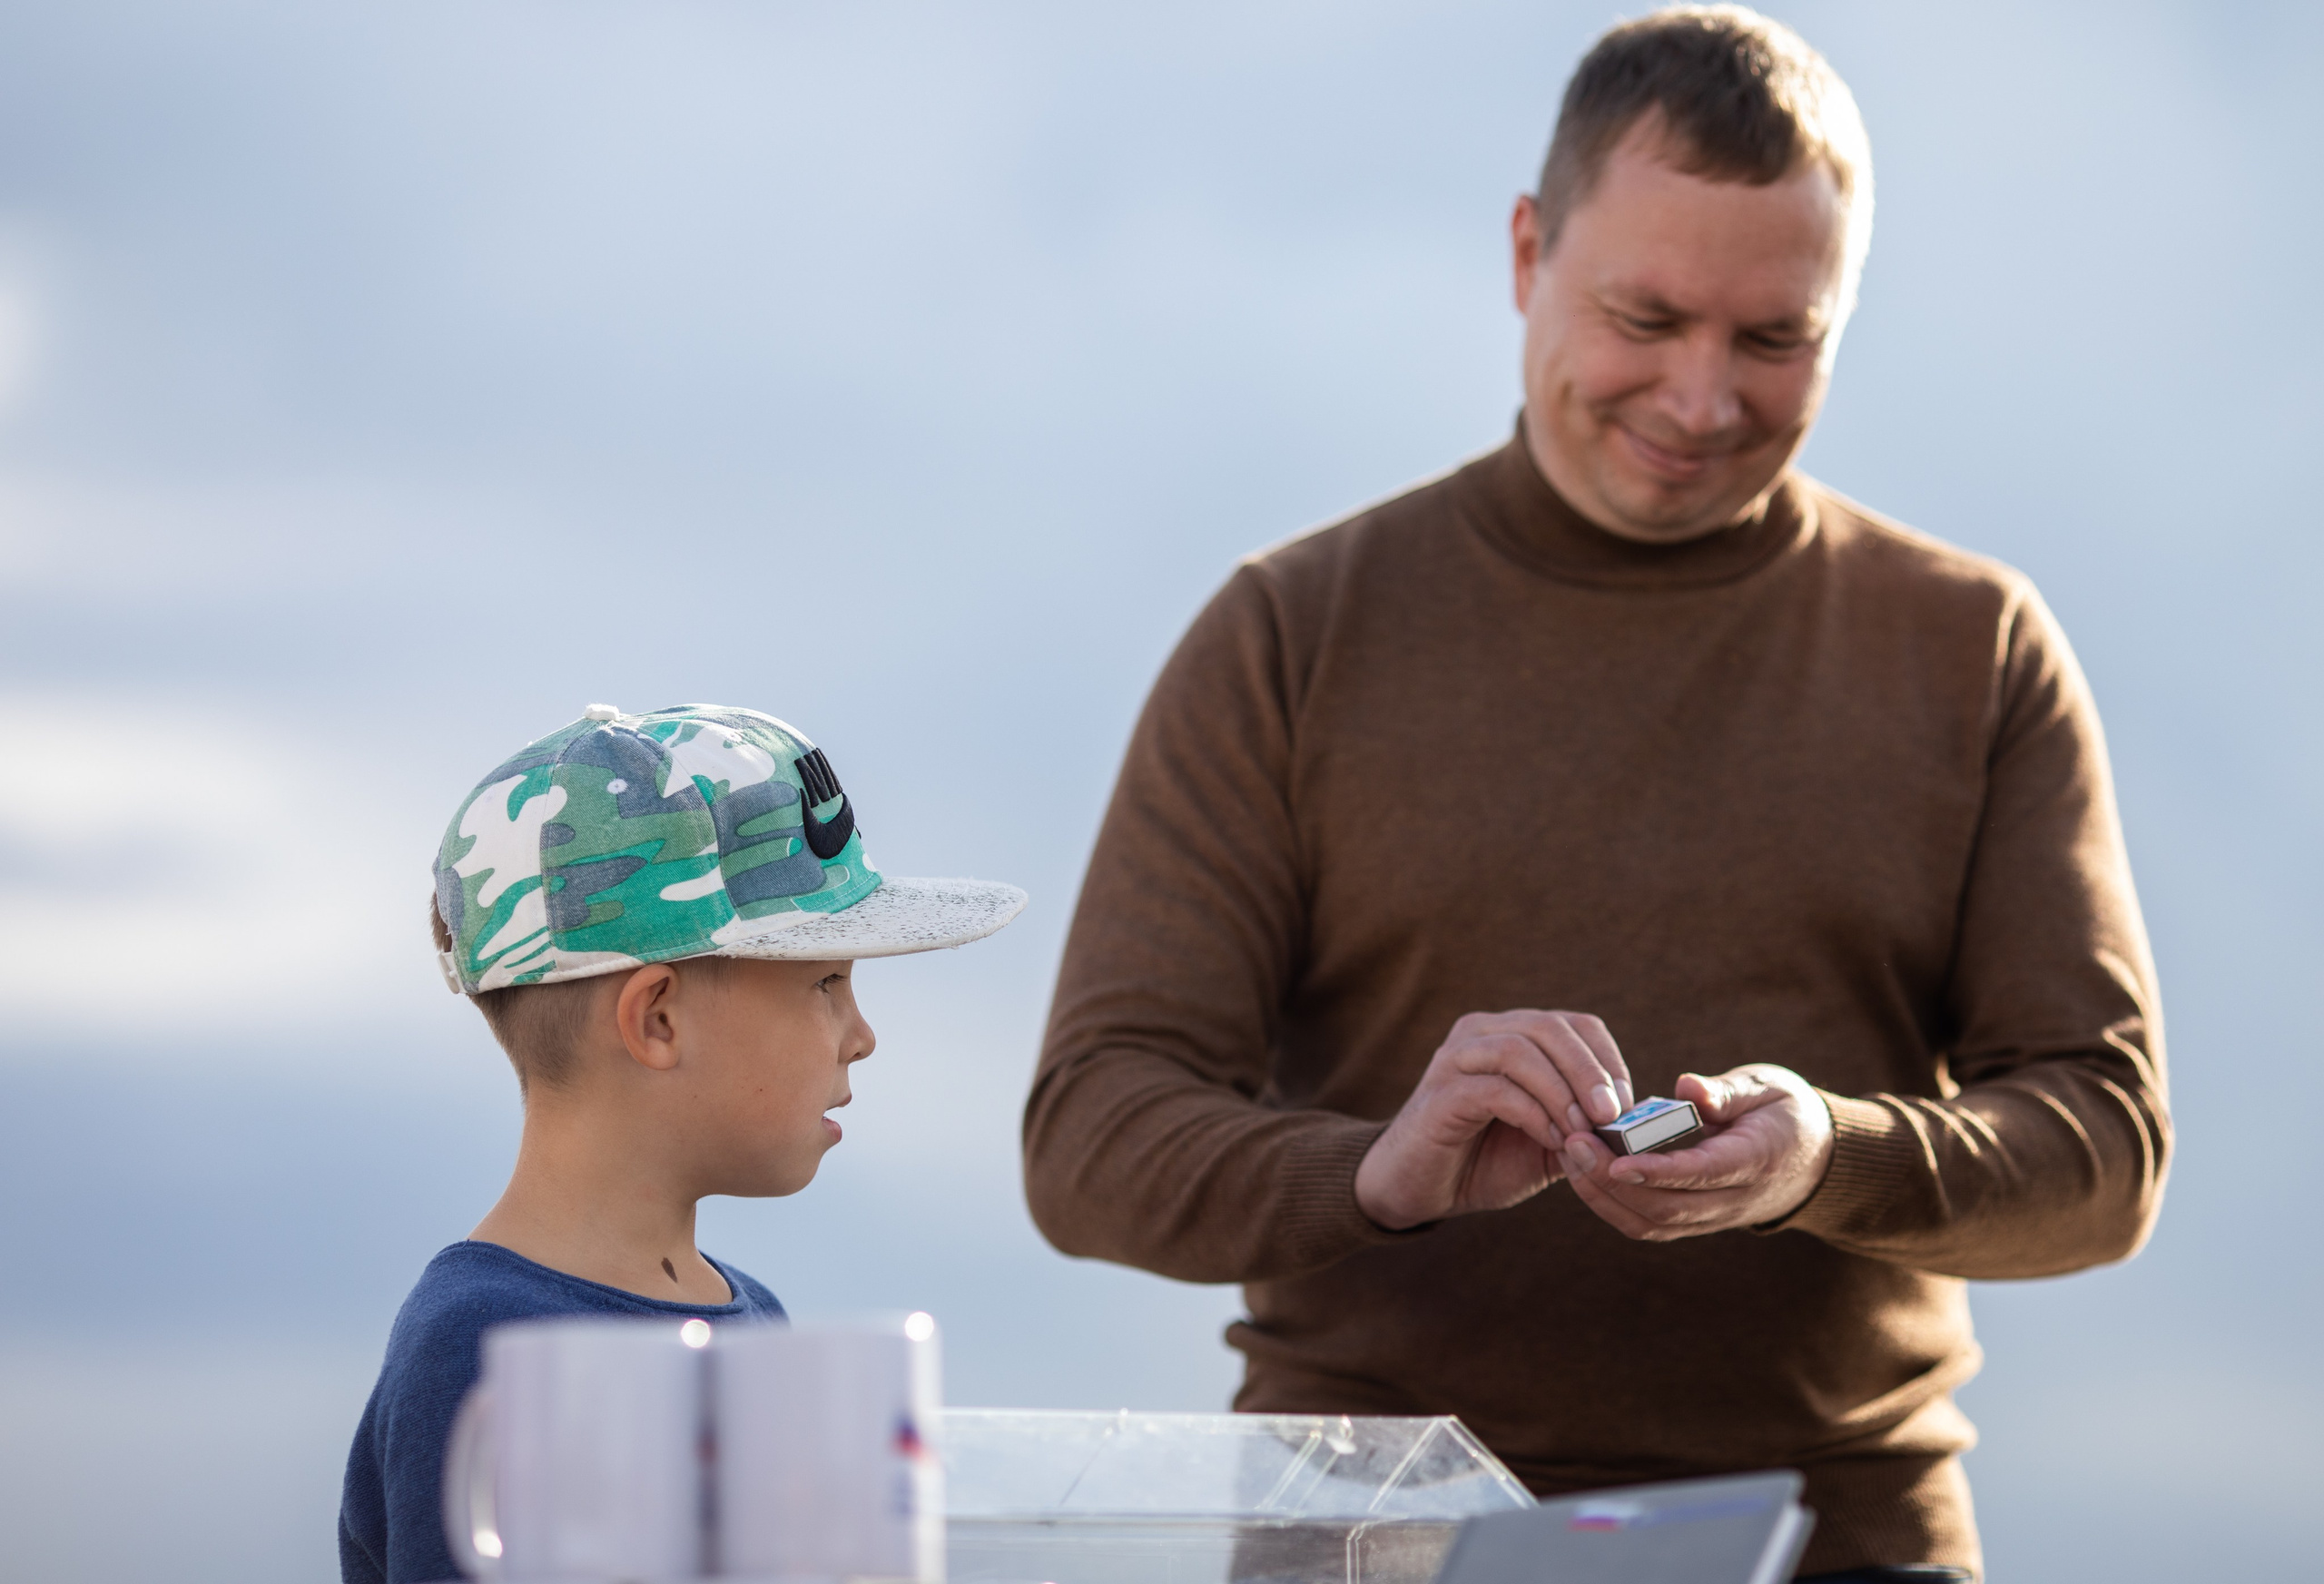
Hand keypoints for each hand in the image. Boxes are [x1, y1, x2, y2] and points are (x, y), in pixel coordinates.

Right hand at [1355, 1011, 1632, 1230]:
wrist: (1418, 1189)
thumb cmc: (1484, 1161)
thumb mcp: (1548, 1140)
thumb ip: (1583, 1125)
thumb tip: (1633, 1122)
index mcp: (1511, 1034)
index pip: (1574, 1024)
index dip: (1607, 1059)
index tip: (1627, 1105)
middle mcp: (1481, 1033)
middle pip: (1548, 1027)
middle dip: (1588, 1070)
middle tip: (1612, 1114)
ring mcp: (1455, 1059)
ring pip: (1520, 1050)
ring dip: (1562, 1091)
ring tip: (1583, 1131)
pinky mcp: (1440, 1093)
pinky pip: (1494, 1089)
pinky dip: (1533, 1113)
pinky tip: (1551, 1140)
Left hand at [1560, 1064, 1834, 1239]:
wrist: (1816, 1160)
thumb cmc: (1785, 1113)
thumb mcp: (1766, 1088)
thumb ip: (1726, 1092)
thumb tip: (1685, 1087)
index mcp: (1755, 1160)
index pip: (1700, 1174)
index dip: (1657, 1172)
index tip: (1616, 1160)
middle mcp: (1733, 1199)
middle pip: (1667, 1208)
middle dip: (1612, 1182)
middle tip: (1573, 1142)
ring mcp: (1714, 1217)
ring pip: (1653, 1224)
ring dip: (1604, 1197)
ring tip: (1570, 1154)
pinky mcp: (1697, 1221)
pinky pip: (1651, 1225)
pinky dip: (1613, 1205)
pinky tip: (1584, 1173)